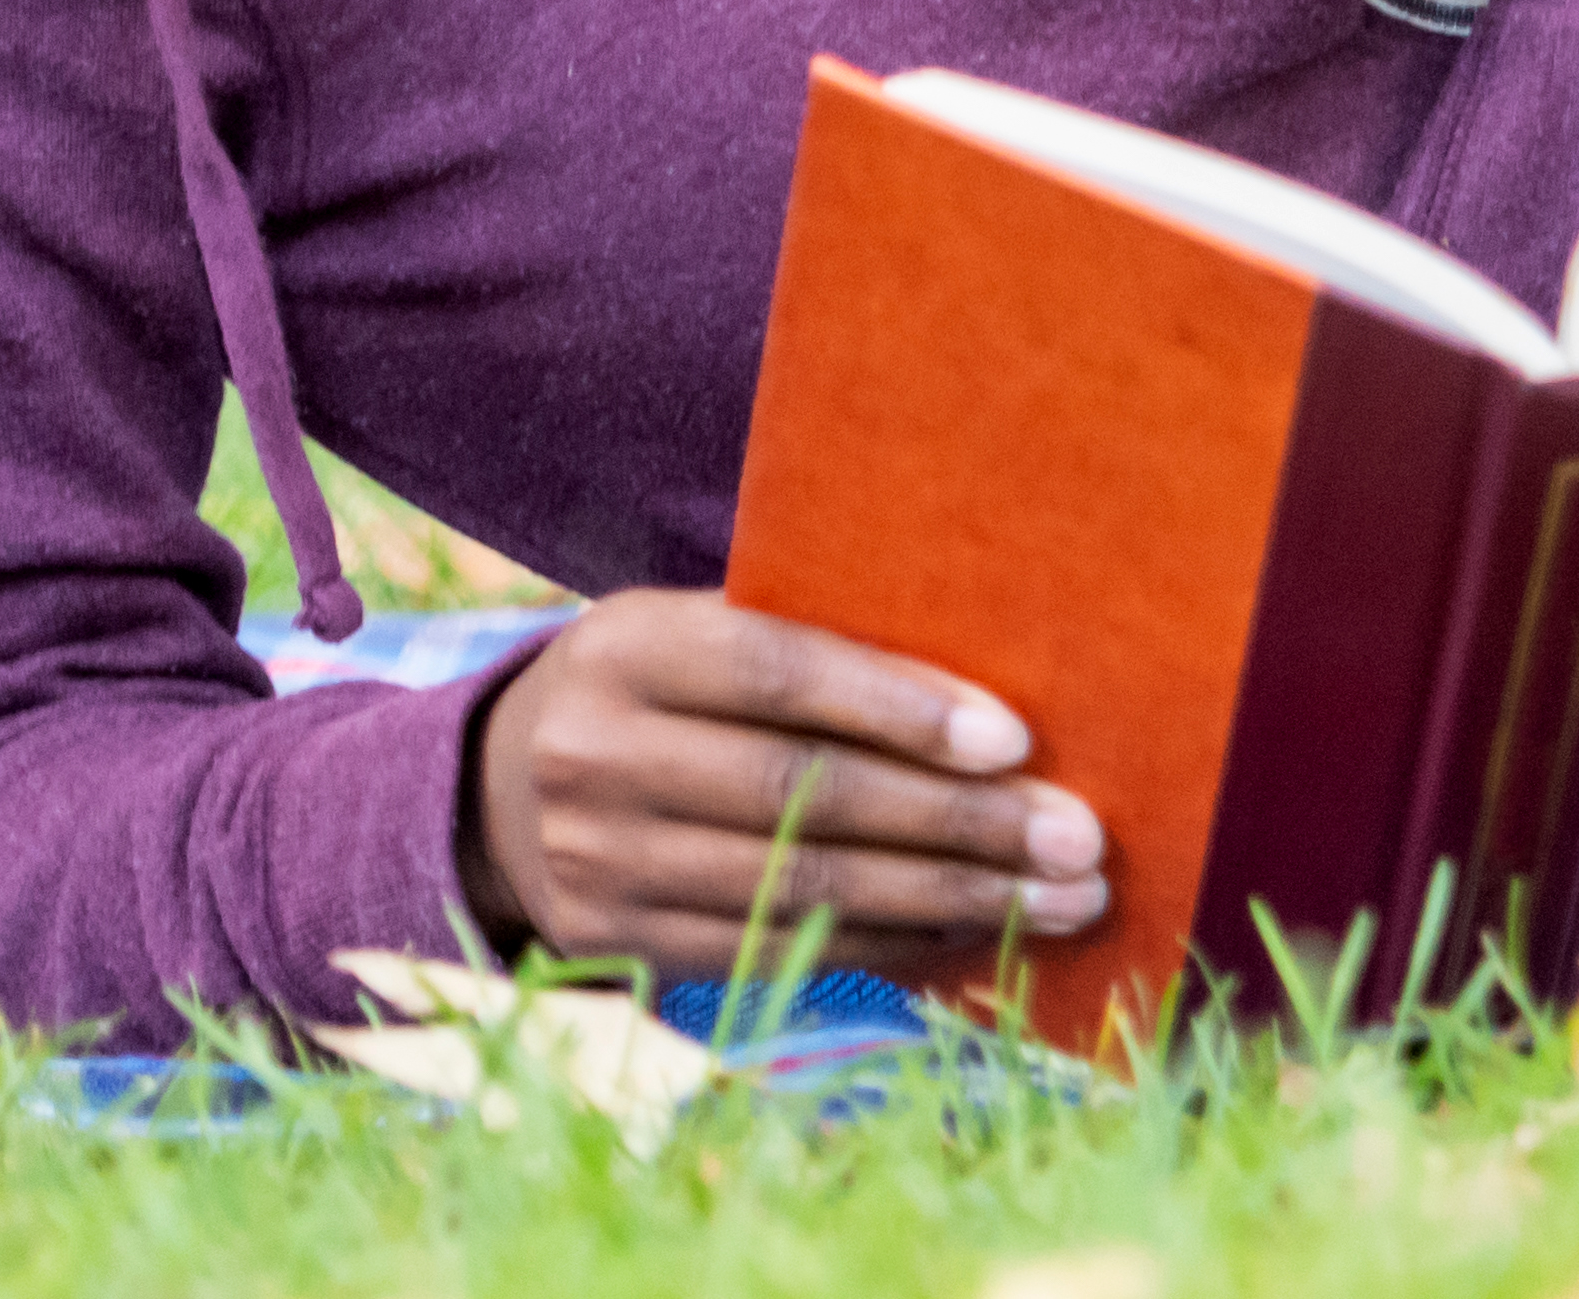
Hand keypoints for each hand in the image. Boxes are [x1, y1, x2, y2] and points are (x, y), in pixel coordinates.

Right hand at [464, 590, 1108, 981]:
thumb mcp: (701, 630)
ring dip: (950, 898)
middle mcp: (597, 754)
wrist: (500, 786)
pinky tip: (975, 932)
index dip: (899, 709)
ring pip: (801, 889)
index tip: (1016, 743)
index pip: (779, 675)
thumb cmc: (665, 685)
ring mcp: (597, 860)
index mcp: (628, 646)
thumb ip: (814, 645)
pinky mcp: (615, 942)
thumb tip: (994, 705)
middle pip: (804, 797)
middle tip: (1077, 839)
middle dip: (958, 823)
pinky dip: (889, 941)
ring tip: (1060, 899)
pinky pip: (775, 949)